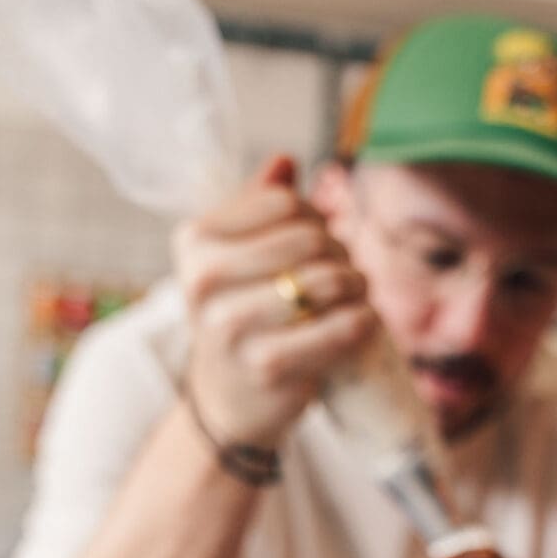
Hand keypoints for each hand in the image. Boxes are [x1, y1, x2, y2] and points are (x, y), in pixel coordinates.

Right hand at [172, 154, 377, 448]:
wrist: (230, 396)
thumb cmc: (240, 312)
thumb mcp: (235, 257)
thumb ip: (256, 205)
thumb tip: (285, 160)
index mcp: (194, 242)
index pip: (285, 204)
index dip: (314, 218)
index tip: (315, 240)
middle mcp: (202, 281)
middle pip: (310, 239)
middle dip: (340, 251)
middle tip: (344, 270)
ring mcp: (231, 327)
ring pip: (327, 281)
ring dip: (357, 284)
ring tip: (355, 293)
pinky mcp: (267, 366)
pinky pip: (339, 328)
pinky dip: (362, 321)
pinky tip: (362, 320)